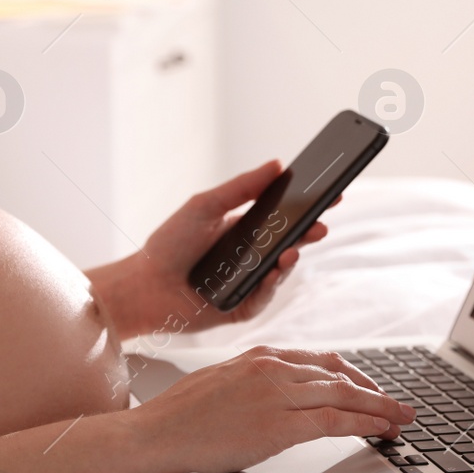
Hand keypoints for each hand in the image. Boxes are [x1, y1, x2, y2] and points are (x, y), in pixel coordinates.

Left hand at [85, 162, 331, 340]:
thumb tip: (277, 164)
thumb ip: (241, 188)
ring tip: (295, 249)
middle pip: (289, 243)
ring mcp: (249, 283)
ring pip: (280, 272)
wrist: (144, 285)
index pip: (284, 217)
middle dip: (308, 233)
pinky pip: (263, 297)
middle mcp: (251, 257)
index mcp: (245, 230)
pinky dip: (269, 285)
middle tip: (322, 223)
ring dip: (291, 260)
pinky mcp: (242, 307)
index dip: (307, 207)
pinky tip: (270, 272)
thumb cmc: (169, 245)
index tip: (330, 194)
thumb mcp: (205, 206)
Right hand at [134, 346, 413, 472]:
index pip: (318, 360)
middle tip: (395, 405)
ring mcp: (276, 394)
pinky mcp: (278, 425)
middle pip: (338, 374)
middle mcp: (271, 367)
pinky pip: (334, 420)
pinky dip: (364, 423)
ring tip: (401, 419)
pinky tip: (380, 430)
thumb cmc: (175, 419)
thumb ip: (248, 385)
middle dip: (373, 390)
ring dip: (379, 408)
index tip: (367, 388)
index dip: (351, 375)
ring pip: (344, 394)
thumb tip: (267, 400)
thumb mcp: (216, 385)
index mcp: (257, 356)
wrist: (153, 436)